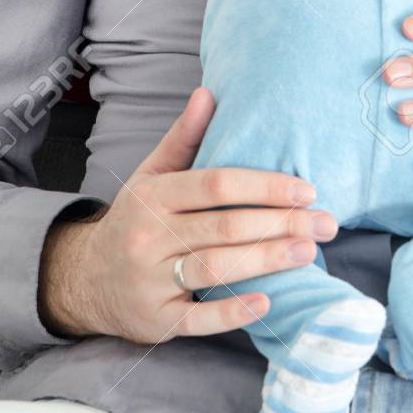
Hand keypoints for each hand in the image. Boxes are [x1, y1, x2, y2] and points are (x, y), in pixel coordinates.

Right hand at [37, 87, 338, 343]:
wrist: (86, 279)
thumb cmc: (136, 220)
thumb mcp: (152, 175)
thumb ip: (184, 138)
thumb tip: (208, 92)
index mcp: (154, 195)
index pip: (216, 184)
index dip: (264, 186)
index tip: (307, 190)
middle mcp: (149, 236)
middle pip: (225, 227)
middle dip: (281, 224)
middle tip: (327, 223)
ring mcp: (150, 280)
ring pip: (215, 268)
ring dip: (267, 260)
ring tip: (309, 251)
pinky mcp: (156, 320)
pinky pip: (197, 318)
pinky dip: (232, 311)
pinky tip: (267, 302)